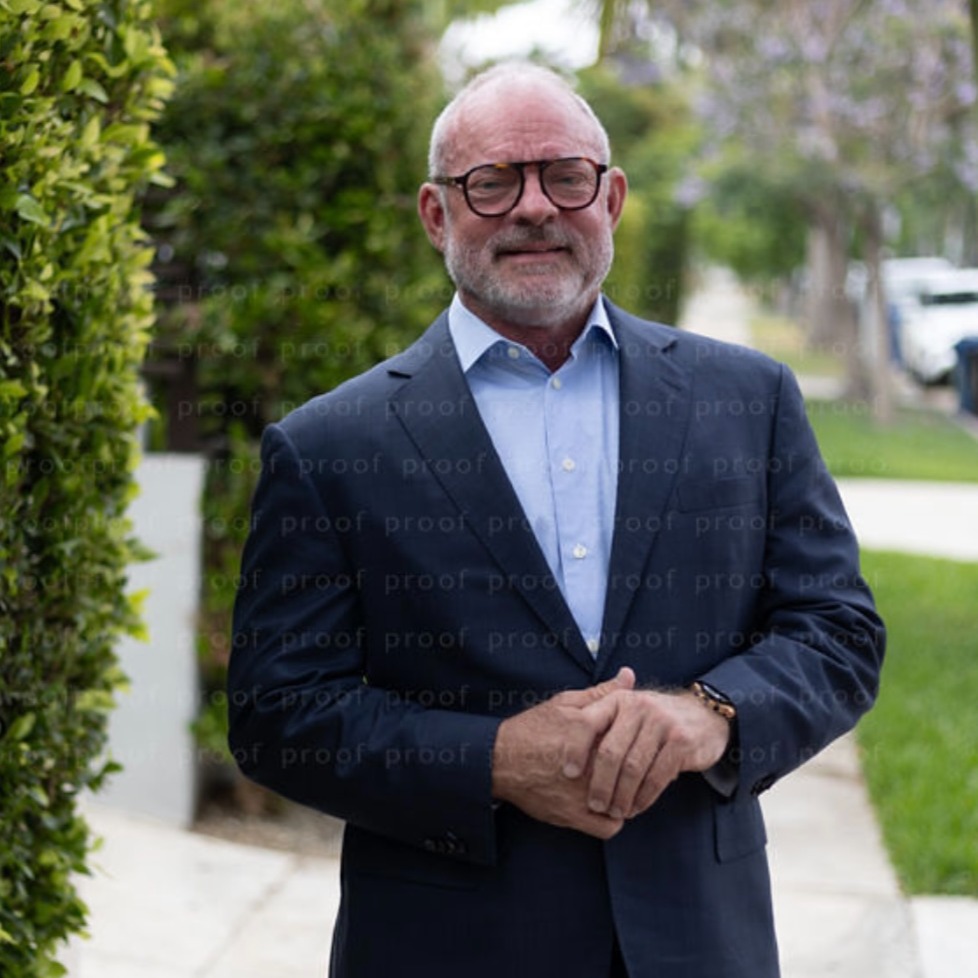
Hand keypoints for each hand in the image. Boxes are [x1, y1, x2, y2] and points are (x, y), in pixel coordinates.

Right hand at [491, 667, 635, 838]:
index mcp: (590, 730)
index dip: (640, 743)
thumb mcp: (566, 704)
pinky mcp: (573, 816)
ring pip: (626, 802)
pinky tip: (604, 806)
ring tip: (617, 789)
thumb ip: (601, 693)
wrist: (499, 760)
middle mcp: (590, 763)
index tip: (636, 746)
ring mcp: (583, 793)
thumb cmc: (532, 729)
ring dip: (625, 797)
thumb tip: (629, 676)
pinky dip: (611, 819)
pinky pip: (610, 826)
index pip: (635, 740)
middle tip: (631, 771)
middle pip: (633, 772)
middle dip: (635, 772)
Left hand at [569, 689, 731, 820]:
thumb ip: (600, 720)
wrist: (705, 716)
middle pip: (610, 751)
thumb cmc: (655, 719)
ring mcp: (662, 723)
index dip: (575, 749)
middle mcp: (639, 706)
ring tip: (615, 811)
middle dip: (600, 783)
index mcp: (619, 699)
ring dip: (622, 795)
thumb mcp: (627, 710)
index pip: (588, 722)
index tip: (568, 774)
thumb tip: (564, 739)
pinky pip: (656, 776)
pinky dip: (644, 797)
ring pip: (633, 768)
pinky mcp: (681, 741)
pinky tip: (636, 808)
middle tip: (594, 804)